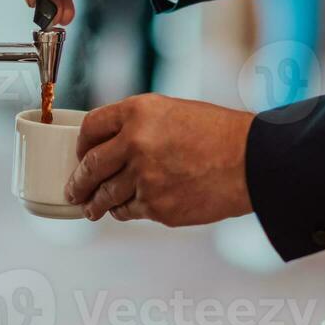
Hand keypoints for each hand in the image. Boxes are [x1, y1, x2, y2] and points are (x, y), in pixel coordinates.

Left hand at [64, 94, 254, 225]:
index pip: (91, 127)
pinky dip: (124, 211)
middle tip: (73, 189)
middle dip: (78, 182)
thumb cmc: (218, 134)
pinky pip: (128, 212)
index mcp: (138, 112)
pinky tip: (124, 210)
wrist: (252, 162)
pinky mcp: (157, 207)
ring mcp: (144, 178)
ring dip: (95, 204)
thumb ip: (138, 125)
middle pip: (90, 166)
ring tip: (91, 208)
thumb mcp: (173, 112)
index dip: (81, 144)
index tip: (79, 154)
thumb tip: (109, 147)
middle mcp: (135, 143)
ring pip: (106, 195)